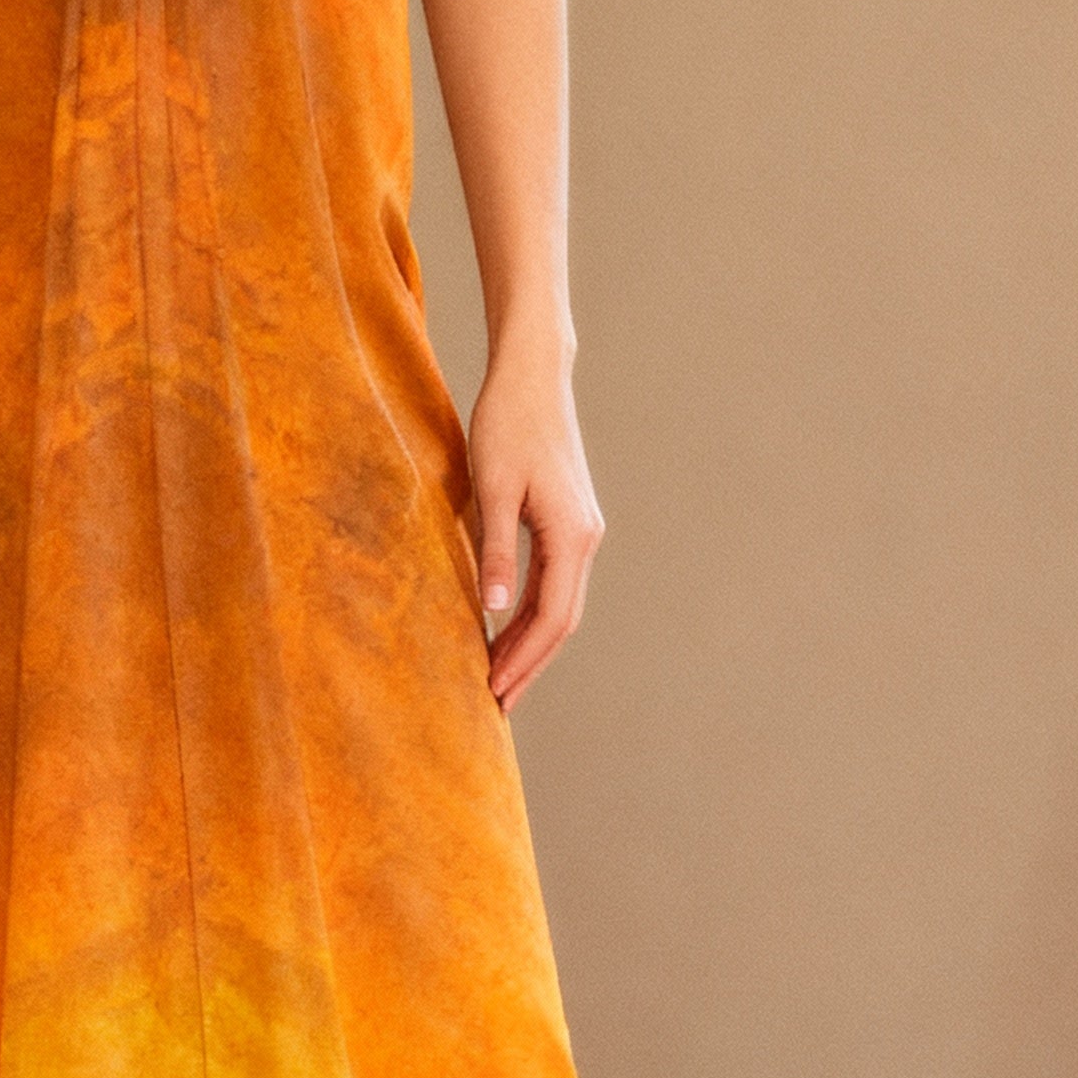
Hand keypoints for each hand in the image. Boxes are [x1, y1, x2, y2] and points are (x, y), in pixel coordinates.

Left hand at [468, 349, 600, 711]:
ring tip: (499, 676)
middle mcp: (585, 538)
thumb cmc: (507, 423)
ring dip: (530, 642)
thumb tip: (492, 610)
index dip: (523, 659)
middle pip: (562, 621)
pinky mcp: (567, 520)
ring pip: (559, 603)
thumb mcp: (492, 488)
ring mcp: (580, 529)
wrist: (532, 375)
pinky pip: (553, 581)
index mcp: (571, 536)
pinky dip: (530, 612)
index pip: (552, 618)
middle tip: (496, 702)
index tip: (493, 690)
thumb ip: (495, 550)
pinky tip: (505, 628)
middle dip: (529, 664)